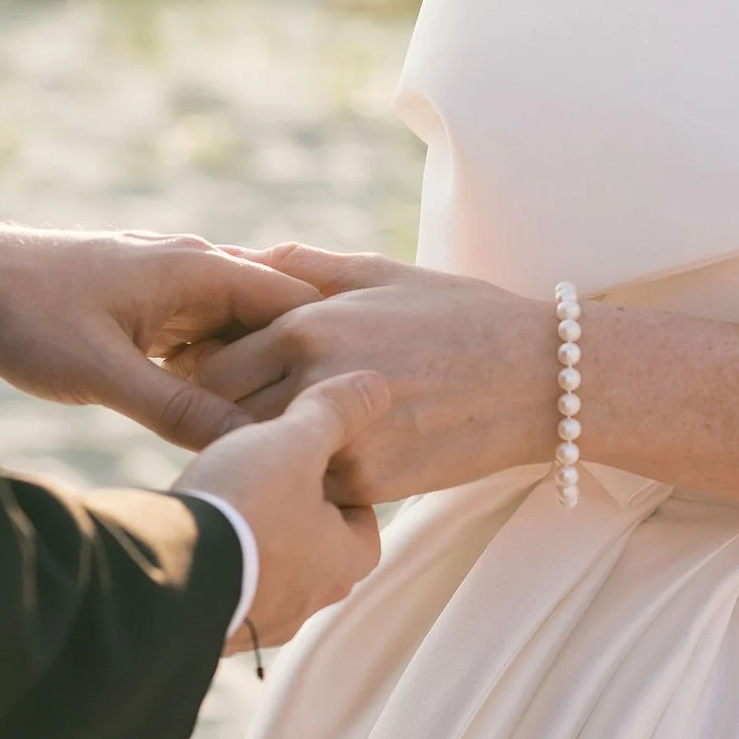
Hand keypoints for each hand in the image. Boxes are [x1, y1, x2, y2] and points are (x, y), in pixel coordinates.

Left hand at [0, 219, 321, 450]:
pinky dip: (211, 385)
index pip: (293, 306)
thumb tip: (250, 447)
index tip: (356, 408)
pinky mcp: (138, 321)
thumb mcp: (104, 372)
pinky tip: (223, 429)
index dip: (327, 355)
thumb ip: (179, 408)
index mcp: (195, 268)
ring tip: (286, 443)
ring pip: (232, 344)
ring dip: (250, 385)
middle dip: (295, 377)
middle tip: (329, 438)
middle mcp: (189, 273)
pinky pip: (196, 354)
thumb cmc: (22, 314)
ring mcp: (164, 296)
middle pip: (269, 328)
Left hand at [176, 243, 557, 504]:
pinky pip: (308, 485)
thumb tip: (240, 253)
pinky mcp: (369, 484)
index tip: (207, 377)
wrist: (537, 377)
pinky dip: (304, 478)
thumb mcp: (381, 273)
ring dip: (256, 450)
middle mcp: (315, 380)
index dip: (201, 372)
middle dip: (215, 415)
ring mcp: (341, 437)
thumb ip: (304, 266)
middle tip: (227, 416)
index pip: (211, 361)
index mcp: (309, 325)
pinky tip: (318, 464)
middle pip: (222, 413)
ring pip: (260, 454)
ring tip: (268, 440)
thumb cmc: (457, 314)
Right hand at [178, 370, 392, 649]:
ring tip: (225, 503)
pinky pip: (224, 593)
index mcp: (343, 563)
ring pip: (268, 574)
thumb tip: (379, 385)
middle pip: (315, 550)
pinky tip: (191, 535)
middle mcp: (308, 604)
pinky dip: (216, 565)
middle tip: (268, 477)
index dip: (343, 486)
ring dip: (253, 543)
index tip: (316, 460)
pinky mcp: (213, 631)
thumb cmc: (246, 505)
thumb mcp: (295, 443)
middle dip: (295, 516)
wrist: (165, 573)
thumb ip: (334, 413)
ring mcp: (258, 624)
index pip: (363, 523)